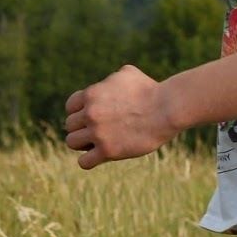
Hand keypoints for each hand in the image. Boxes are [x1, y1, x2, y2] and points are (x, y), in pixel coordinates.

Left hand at [64, 65, 179, 169]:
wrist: (166, 108)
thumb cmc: (150, 90)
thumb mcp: (128, 74)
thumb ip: (112, 78)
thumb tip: (110, 82)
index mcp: (91, 94)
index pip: (70, 107)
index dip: (79, 113)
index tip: (91, 118)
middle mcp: (90, 113)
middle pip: (70, 125)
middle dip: (82, 128)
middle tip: (97, 131)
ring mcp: (98, 133)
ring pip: (72, 142)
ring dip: (83, 144)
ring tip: (97, 143)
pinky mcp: (108, 151)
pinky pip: (84, 162)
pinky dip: (89, 161)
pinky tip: (99, 156)